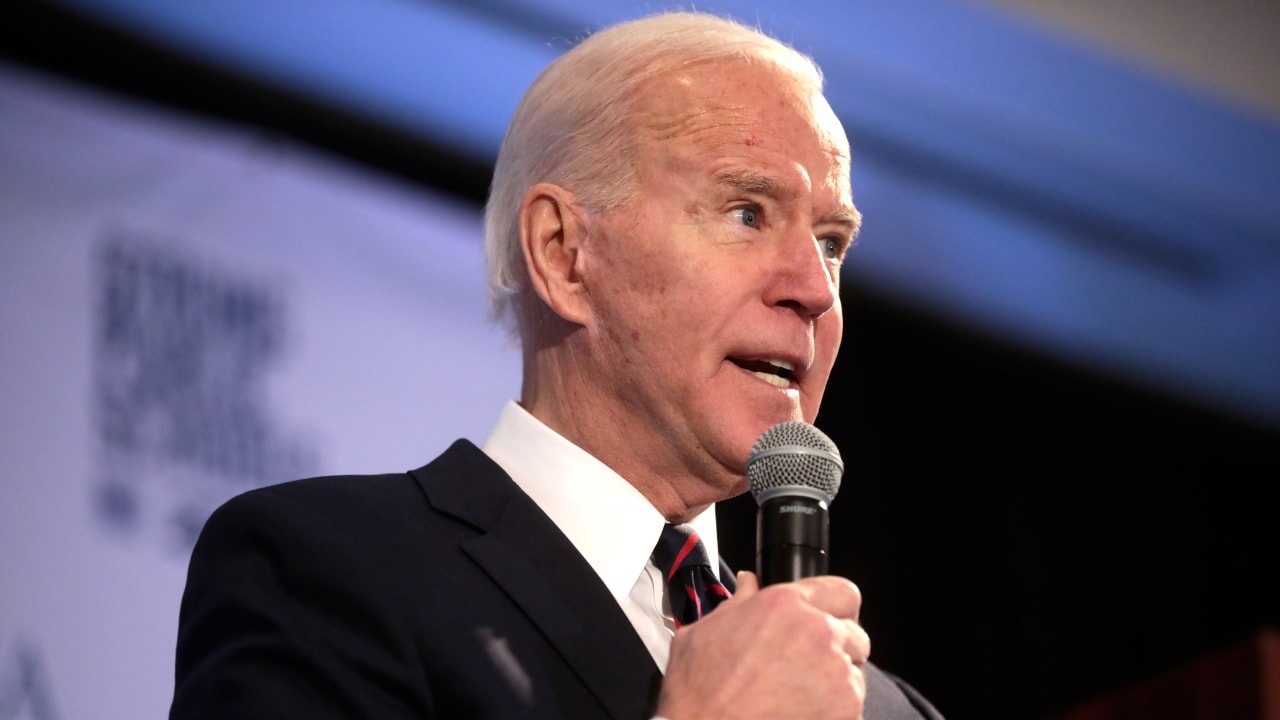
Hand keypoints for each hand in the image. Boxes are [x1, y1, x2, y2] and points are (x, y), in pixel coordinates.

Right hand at [655, 571, 868, 719]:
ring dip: (835, 680)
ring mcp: (835, 672)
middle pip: (854, 633)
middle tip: (807, 664)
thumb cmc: (699, 690)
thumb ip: (739, 602)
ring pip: (855, 671)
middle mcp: (816, 631)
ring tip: (798, 693)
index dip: (835, 607)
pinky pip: (853, 704)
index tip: (830, 619)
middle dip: (837, 646)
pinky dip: (834, 710)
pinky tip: (800, 712)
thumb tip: (749, 584)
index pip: (841, 591)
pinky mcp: (845, 710)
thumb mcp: (706, 631)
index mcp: (785, 604)